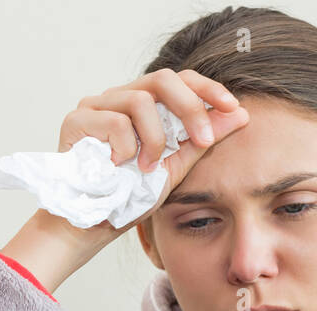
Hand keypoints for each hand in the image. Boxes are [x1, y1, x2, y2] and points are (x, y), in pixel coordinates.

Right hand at [56, 68, 249, 243]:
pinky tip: (120, 167)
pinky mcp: (76, 120)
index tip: (232, 107)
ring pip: (139, 100)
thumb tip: (240, 114)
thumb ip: (202, 140)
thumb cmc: (130, 196)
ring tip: (148, 168)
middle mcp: (119, 98)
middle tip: (203, 140)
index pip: (179, 80)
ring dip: (154, 139)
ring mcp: (95, 106)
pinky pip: (113, 121)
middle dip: (190, 108)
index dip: (207, 89)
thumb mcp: (176, 168)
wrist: (94, 225)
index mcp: (144, 105)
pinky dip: (126, 148)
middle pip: (162, 79)